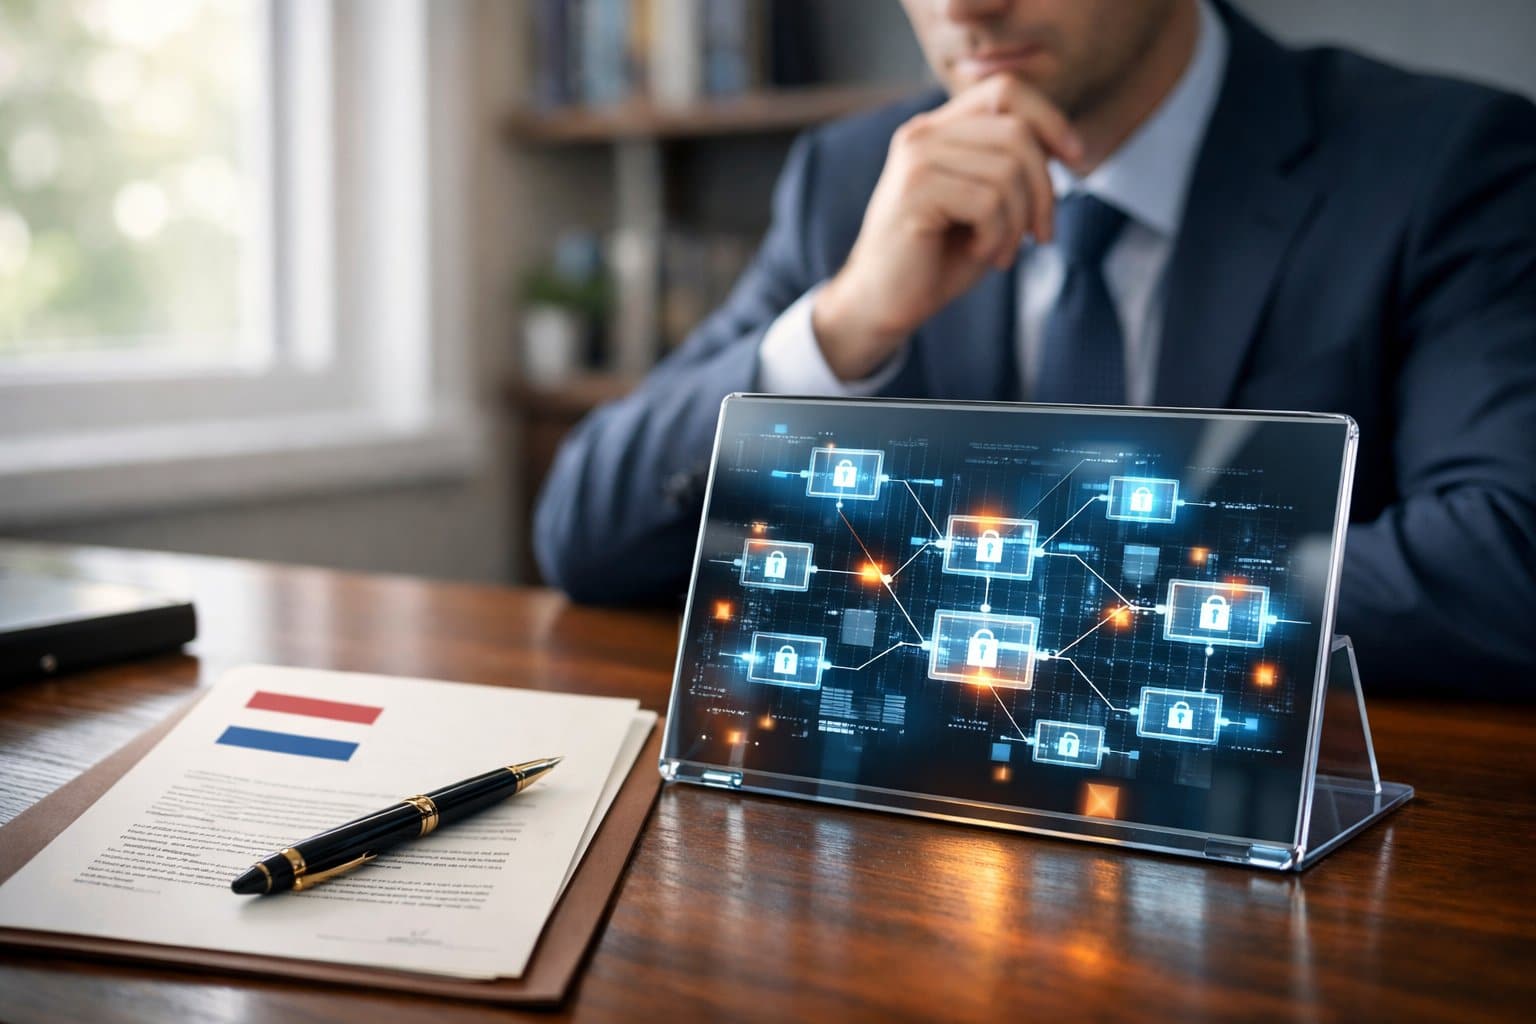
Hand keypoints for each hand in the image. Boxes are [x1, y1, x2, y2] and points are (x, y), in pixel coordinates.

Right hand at [812, 75, 1080, 379]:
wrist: (882, 305)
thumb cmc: (936, 259)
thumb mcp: (986, 206)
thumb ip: (1013, 168)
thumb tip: (1065, 146)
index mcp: (938, 129)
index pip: (1005, 91)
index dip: (1050, 119)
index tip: (1076, 159)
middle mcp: (922, 134)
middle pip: (1017, 133)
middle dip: (1044, 190)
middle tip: (1040, 234)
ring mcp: (916, 158)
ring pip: (1008, 171)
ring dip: (1018, 221)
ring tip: (1001, 251)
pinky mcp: (915, 191)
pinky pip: (989, 203)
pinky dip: (997, 237)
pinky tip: (979, 253)